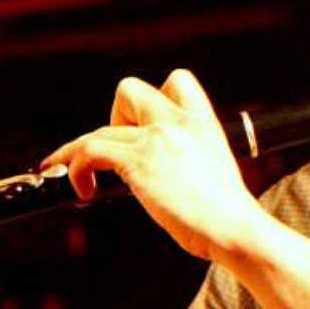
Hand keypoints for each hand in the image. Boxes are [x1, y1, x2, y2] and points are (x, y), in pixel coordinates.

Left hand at [43, 69, 265, 261]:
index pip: (176, 81)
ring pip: (99, 129)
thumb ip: (188, 157)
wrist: (235, 227)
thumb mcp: (214, 170)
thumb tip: (161, 174)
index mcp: (202, 121)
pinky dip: (74, 168)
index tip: (143, 127)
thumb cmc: (228, 214)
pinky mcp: (138, 161)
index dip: (151, 100)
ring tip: (76, 175)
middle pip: (129, 90)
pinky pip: (89, 151)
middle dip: (114, 118)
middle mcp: (178, 121)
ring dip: (79, 152)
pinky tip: (83, 191)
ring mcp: (157, 138)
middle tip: (117, 151)